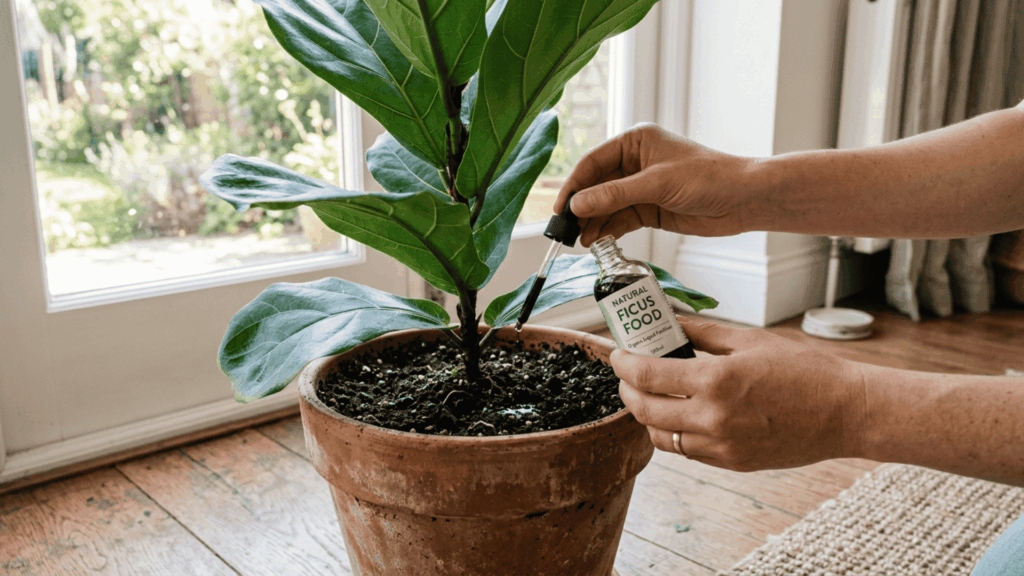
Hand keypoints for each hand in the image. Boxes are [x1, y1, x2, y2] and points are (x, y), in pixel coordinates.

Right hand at [554, 124, 754, 245]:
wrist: (743, 199)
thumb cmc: (709, 177)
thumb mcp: (656, 184)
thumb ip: (615, 195)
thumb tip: (578, 204)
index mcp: (635, 142)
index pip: (593, 162)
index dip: (574, 186)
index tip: (561, 208)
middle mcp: (635, 162)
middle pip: (596, 185)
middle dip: (581, 207)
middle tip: (565, 229)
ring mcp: (641, 186)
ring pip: (607, 205)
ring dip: (593, 222)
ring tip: (579, 240)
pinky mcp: (650, 208)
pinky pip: (621, 218)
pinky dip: (608, 230)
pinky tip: (596, 241)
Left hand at [611, 317, 864, 470]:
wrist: (845, 412)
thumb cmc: (805, 372)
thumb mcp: (751, 340)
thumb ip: (703, 335)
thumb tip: (670, 323)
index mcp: (716, 382)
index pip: (647, 376)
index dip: (623, 364)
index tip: (618, 354)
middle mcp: (713, 419)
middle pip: (644, 410)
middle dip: (627, 390)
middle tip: (627, 375)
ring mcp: (721, 446)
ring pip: (661, 437)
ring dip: (646, 415)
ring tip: (648, 395)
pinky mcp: (732, 463)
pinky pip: (687, 451)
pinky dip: (673, 433)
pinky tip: (677, 415)